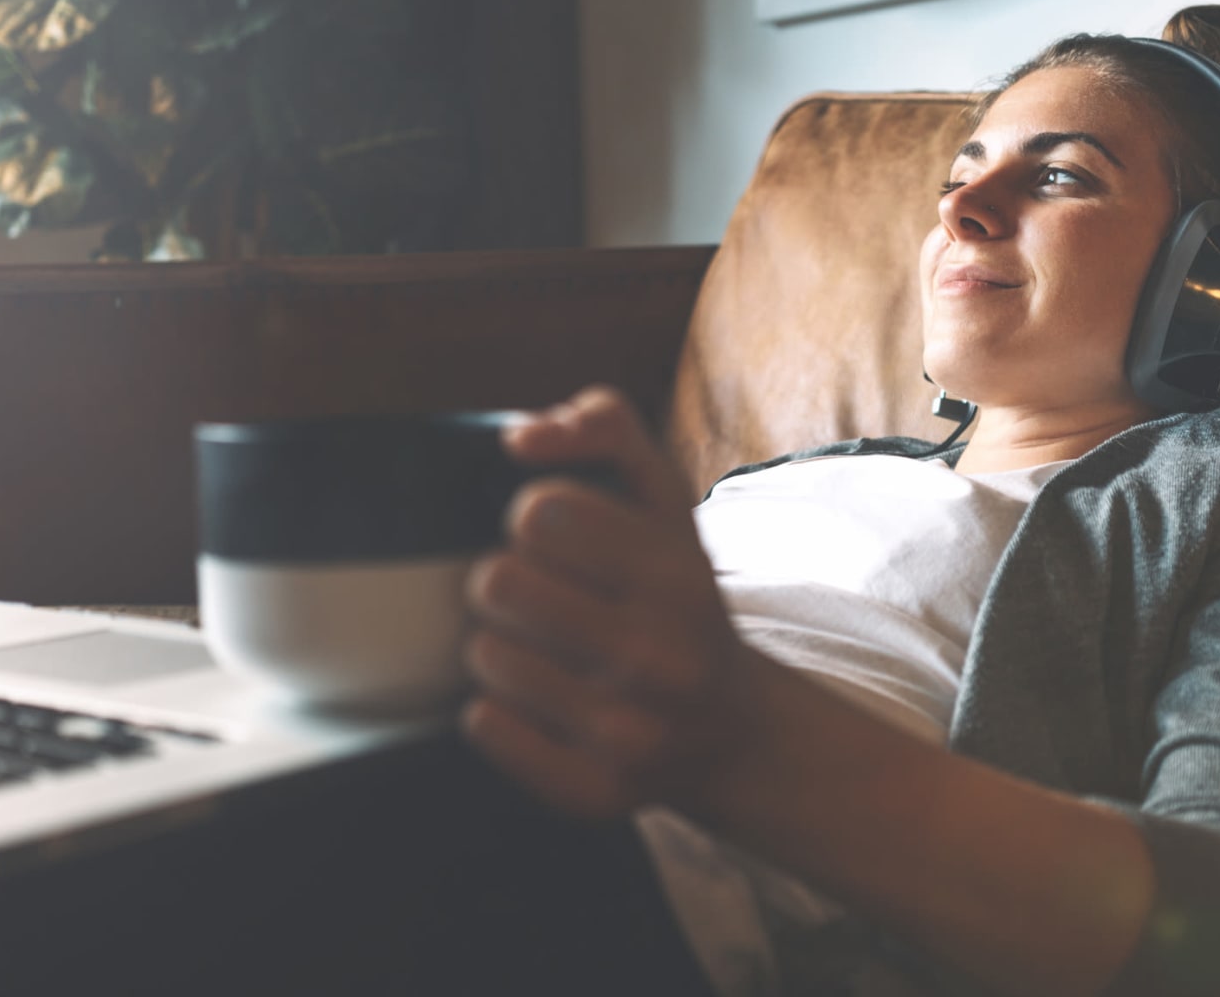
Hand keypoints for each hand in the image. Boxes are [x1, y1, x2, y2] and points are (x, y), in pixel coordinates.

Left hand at [462, 385, 760, 819]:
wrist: (735, 733)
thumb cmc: (678, 601)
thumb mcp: (667, 502)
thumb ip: (607, 428)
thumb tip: (522, 437)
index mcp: (677, 576)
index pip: (540, 510)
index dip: (534, 518)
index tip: (560, 541)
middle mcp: (659, 656)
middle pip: (499, 581)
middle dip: (506, 581)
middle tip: (540, 599)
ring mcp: (626, 731)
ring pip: (484, 655)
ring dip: (499, 646)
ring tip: (542, 653)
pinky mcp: (592, 791)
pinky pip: (484, 726)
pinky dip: (496, 712)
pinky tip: (538, 704)